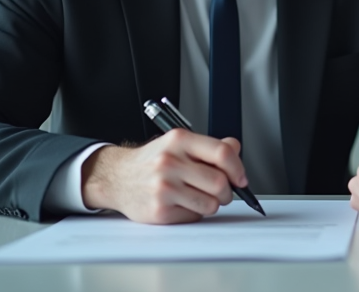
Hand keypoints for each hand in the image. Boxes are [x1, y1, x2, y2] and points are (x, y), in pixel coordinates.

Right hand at [80, 130, 247, 223]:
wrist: (117, 178)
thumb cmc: (152, 161)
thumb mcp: (179, 144)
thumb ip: (210, 146)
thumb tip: (236, 150)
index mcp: (179, 140)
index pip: (222, 153)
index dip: (238, 168)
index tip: (241, 178)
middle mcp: (170, 162)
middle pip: (220, 183)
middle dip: (227, 192)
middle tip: (222, 192)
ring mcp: (163, 188)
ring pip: (210, 204)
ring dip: (211, 204)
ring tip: (199, 197)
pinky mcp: (159, 211)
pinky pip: (194, 217)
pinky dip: (194, 214)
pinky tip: (181, 204)